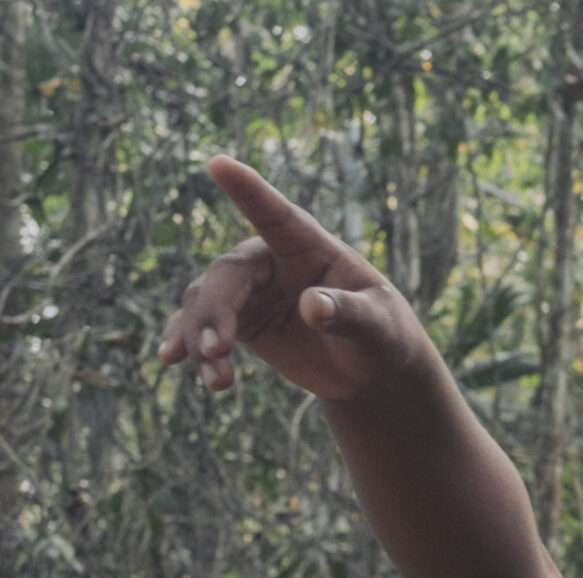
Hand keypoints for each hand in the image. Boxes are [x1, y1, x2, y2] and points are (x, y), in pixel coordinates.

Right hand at [157, 156, 433, 400]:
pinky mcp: (238, 318)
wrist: (370, 369)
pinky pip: (200, 323)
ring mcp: (251, 289)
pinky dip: (187, 342)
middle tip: (216, 351)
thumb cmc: (383, 335)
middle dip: (215, 312)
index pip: (277, 215)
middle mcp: (272, 261)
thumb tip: (313, 305)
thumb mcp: (377, 326)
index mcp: (310, 248)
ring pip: (205, 300)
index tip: (219, 163)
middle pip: (227, 275)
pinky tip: (172, 362)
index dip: (249, 190)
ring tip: (217, 382)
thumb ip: (348, 313)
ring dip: (201, 338)